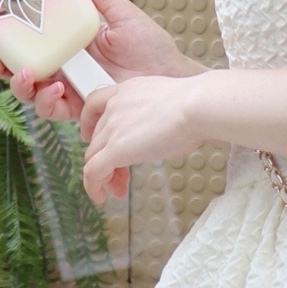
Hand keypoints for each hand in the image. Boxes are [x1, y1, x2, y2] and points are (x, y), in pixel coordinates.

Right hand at [0, 0, 203, 121]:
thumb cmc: (150, 46)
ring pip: (33, 94)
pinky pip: (55, 110)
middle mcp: (64, 67)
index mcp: (68, 42)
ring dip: (24, 86)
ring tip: (31, 75)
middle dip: (3, 68)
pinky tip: (58, 91)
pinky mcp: (82, 109)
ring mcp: (71, 89)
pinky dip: (49, 102)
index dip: (7, 40)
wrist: (170, 76)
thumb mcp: (120, 13)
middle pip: (22, 70)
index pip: (30, 42)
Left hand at [79, 74, 199, 205]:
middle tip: (121, 175)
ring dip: (103, 176)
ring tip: (117, 190)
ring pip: (93, 156)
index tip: (92, 136)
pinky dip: (93, 186)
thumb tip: (168, 128)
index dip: (89, 123)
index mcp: (127, 91)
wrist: (197, 106)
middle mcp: (114, 107)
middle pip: (97, 138)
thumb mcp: (170, 101)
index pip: (94, 104)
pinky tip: (101, 196)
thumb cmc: (197, 105)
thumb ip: (159, 113)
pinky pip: (93, 172)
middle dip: (107, 158)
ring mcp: (112, 128)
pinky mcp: (115, 149)